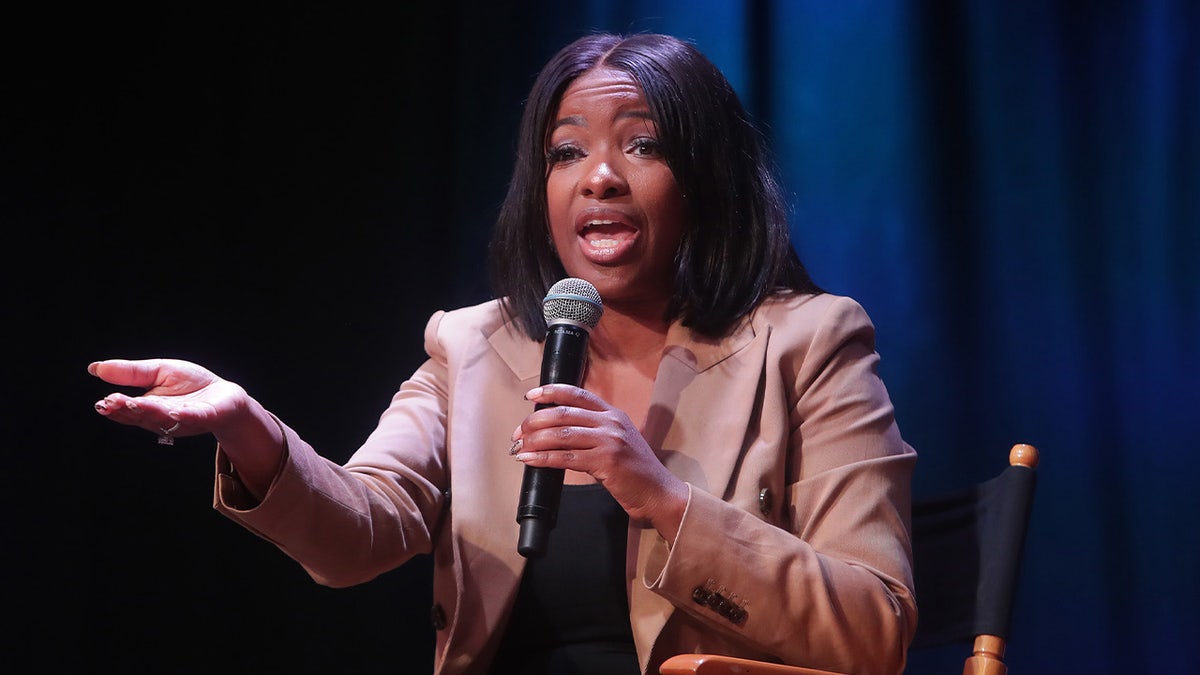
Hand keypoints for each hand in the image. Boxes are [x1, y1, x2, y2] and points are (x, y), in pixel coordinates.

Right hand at [89, 358, 283, 495]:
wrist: (224, 394)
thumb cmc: (190, 385)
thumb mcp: (158, 372)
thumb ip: (130, 373)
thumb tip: (95, 368)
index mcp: (147, 408)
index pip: (126, 410)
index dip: (115, 407)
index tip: (103, 402)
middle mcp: (161, 418)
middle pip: (141, 415)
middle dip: (127, 409)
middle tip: (112, 402)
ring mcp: (183, 419)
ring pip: (163, 418)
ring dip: (149, 411)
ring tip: (135, 403)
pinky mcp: (205, 416)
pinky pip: (193, 417)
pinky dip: (184, 415)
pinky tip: (175, 410)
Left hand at [511, 384, 688, 542]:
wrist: (659, 493)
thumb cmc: (636, 471)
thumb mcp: (619, 441)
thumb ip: (594, 432)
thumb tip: (557, 432)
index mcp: (614, 414)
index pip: (578, 394)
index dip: (551, 392)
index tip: (531, 396)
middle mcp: (611, 423)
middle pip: (564, 413)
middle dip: (535, 421)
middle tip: (518, 432)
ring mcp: (610, 441)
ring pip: (562, 434)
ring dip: (535, 440)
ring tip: (519, 447)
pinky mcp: (606, 462)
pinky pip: (566, 457)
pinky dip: (543, 458)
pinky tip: (530, 460)